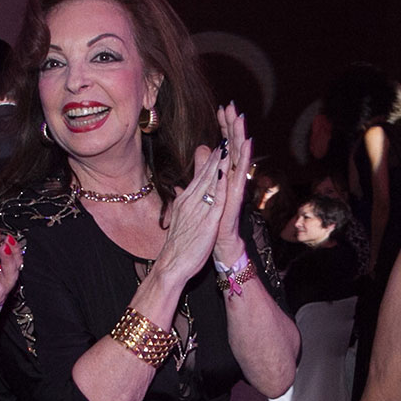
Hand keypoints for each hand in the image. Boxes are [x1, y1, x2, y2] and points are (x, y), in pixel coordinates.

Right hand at [152, 141, 229, 286]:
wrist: (171, 265)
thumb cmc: (178, 244)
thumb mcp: (180, 217)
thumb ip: (183, 201)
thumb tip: (183, 188)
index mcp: (186, 200)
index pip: (201, 175)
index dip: (212, 158)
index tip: (221, 143)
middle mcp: (191, 201)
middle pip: (207, 173)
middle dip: (218, 154)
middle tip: (227, 135)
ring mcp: (199, 210)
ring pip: (210, 182)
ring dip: (220, 163)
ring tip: (229, 144)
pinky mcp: (207, 222)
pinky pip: (215, 200)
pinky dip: (220, 185)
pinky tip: (225, 173)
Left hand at [210, 104, 253, 267]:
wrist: (218, 244)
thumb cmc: (213, 220)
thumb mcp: (204, 189)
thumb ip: (203, 170)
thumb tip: (202, 151)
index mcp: (224, 176)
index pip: (225, 146)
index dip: (224, 127)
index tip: (223, 108)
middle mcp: (232, 179)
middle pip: (233, 147)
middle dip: (233, 126)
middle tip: (233, 106)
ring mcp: (235, 188)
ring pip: (239, 158)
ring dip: (240, 138)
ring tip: (240, 120)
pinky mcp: (235, 198)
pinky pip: (239, 177)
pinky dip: (242, 161)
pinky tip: (245, 146)